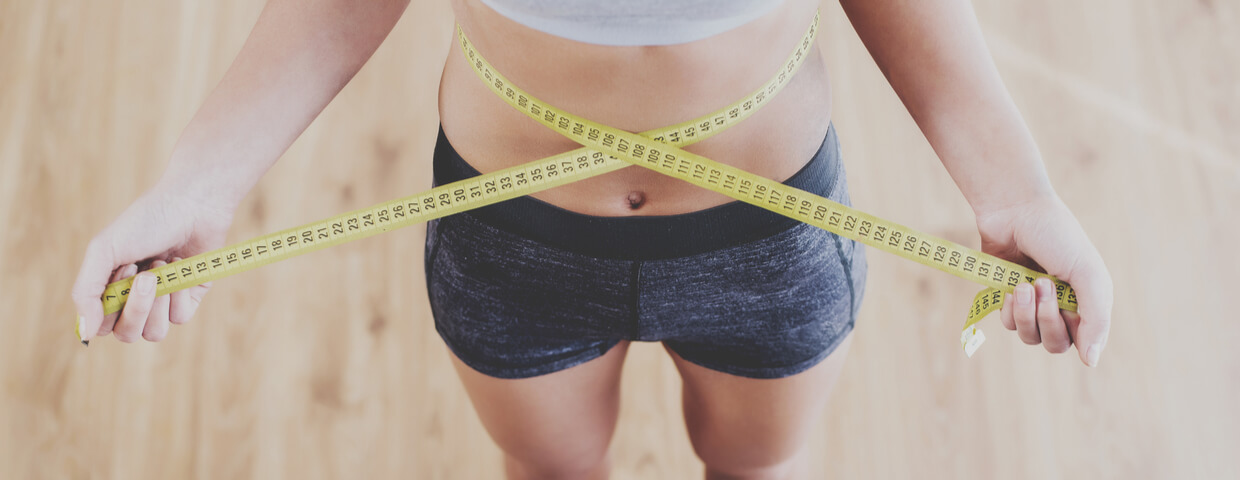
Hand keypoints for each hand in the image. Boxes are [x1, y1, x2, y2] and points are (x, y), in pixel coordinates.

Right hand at [71, 182, 234, 343]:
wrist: (193, 205)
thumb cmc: (146, 222)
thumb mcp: (104, 251)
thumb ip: (86, 292)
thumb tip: (86, 335)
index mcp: (110, 288)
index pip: (102, 326)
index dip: (111, 307)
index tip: (124, 268)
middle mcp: (135, 299)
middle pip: (128, 334)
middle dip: (136, 307)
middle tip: (145, 274)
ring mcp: (163, 301)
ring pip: (154, 333)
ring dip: (158, 301)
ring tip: (163, 266)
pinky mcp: (190, 298)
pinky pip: (180, 318)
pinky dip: (179, 294)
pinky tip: (181, 266)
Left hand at [974, 192, 1112, 365]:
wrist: (1014, 210)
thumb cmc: (1056, 237)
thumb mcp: (1087, 274)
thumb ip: (1097, 318)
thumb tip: (1091, 362)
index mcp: (1087, 301)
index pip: (1084, 341)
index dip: (1075, 332)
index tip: (1067, 307)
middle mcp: (1061, 306)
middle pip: (1055, 344)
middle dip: (1046, 320)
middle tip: (1042, 285)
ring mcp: (1033, 304)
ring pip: (1030, 336)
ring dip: (1026, 314)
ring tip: (1024, 284)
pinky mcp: (1008, 297)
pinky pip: (1009, 323)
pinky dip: (1009, 310)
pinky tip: (1011, 287)